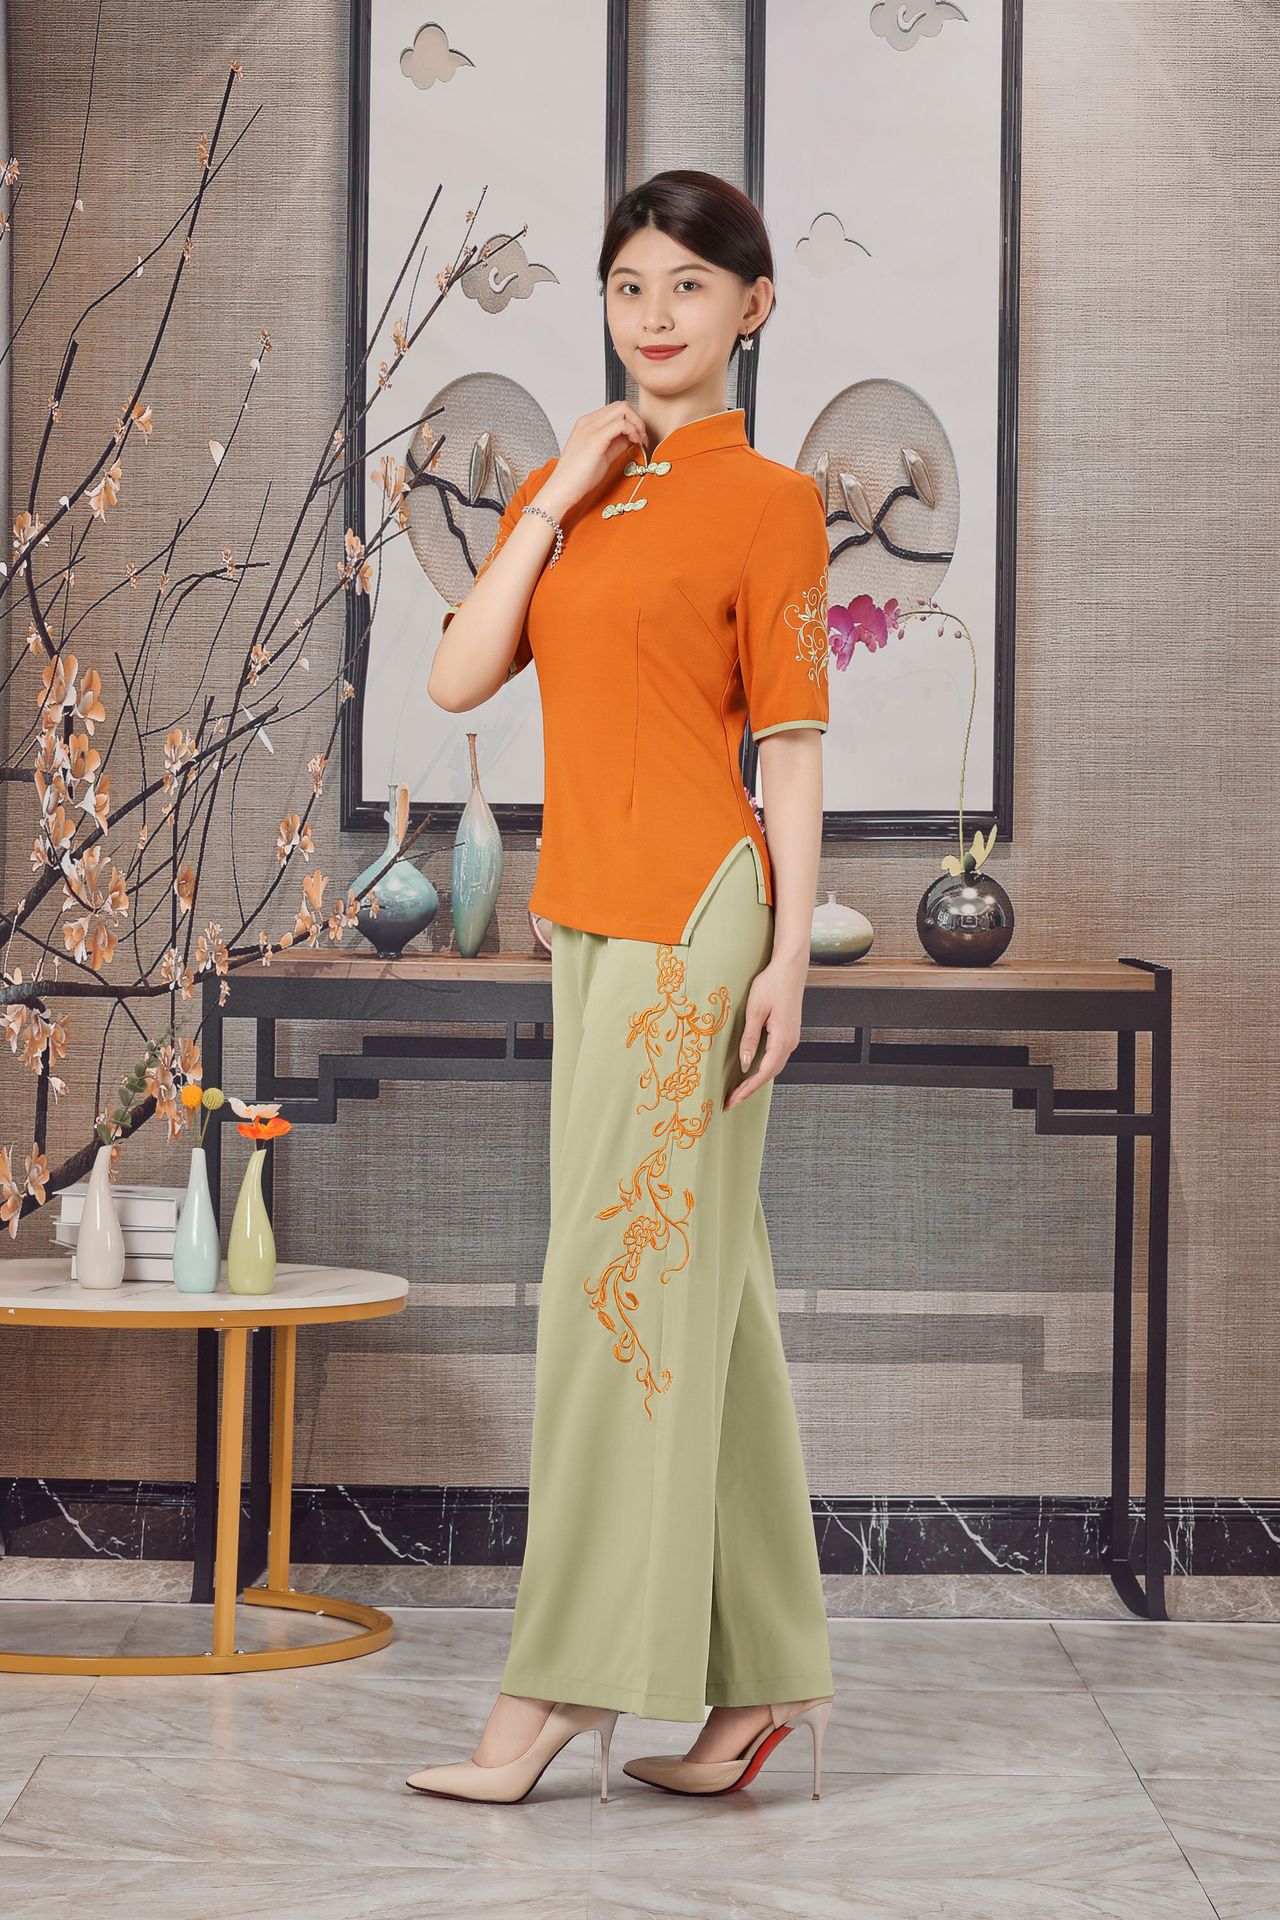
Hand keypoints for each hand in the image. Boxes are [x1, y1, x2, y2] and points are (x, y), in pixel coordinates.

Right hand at [535, 402, 648, 518]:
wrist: (562, 490)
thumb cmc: (578, 478)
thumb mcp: (602, 456)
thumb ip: (616, 444)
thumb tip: (631, 438)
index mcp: (587, 424)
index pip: (615, 409)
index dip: (632, 420)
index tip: (638, 437)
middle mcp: (587, 422)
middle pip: (621, 405)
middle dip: (637, 419)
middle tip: (642, 438)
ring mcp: (590, 428)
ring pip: (623, 409)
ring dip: (637, 424)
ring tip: (639, 441)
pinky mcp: (595, 439)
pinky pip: (621, 424)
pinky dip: (633, 431)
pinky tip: (635, 443)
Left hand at [723, 955, 805, 1109]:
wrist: (790, 968)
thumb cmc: (772, 984)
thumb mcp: (754, 1010)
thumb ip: (749, 1038)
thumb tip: (744, 1063)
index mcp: (782, 1039)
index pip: (764, 1072)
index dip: (748, 1089)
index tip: (733, 1100)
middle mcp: (790, 1042)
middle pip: (770, 1073)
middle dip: (750, 1088)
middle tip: (731, 1100)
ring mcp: (791, 1038)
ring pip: (774, 1066)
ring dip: (757, 1079)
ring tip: (738, 1089)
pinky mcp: (788, 1033)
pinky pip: (775, 1056)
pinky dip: (763, 1067)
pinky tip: (751, 1069)